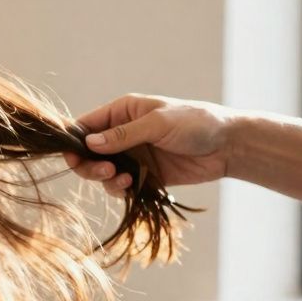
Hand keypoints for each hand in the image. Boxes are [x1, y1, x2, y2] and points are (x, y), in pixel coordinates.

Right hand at [65, 94, 235, 195]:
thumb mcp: (158, 123)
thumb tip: (89, 143)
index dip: (74, 141)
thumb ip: (123, 134)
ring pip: (100, 172)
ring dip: (105, 178)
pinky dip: (119, 188)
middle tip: (104, 172)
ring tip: (123, 179)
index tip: (73, 157)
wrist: (228, 146)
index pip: (85, 126)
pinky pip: (118, 185)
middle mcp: (122, 134)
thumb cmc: (196, 123)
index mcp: (122, 112)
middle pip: (87, 153)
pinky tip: (132, 184)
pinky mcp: (142, 175)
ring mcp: (131, 156)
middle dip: (89, 164)